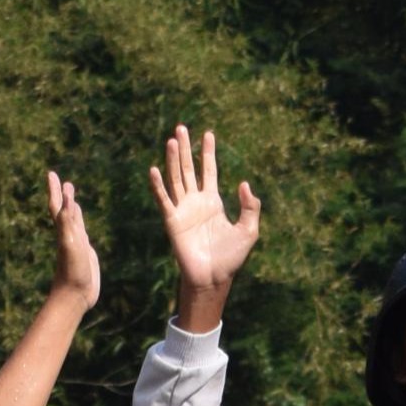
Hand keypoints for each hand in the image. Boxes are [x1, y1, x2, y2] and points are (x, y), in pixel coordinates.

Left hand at [43, 170, 101, 310]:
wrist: (75, 295)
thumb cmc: (72, 270)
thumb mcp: (70, 241)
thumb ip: (67, 219)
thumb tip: (65, 195)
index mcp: (64, 231)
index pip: (57, 205)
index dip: (54, 190)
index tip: (51, 173)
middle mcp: (69, 235)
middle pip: (64, 210)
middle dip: (62, 195)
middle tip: (62, 181)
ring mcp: (77, 244)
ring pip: (73, 221)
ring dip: (72, 208)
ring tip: (72, 197)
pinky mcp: (85, 253)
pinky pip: (82, 233)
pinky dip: (81, 225)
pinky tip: (82, 225)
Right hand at [150, 126, 261, 333]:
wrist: (213, 277)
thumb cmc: (231, 257)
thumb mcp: (249, 229)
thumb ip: (250, 206)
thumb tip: (243, 184)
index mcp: (212, 202)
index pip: (208, 171)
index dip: (207, 152)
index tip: (208, 134)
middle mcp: (195, 202)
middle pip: (188, 169)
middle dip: (185, 149)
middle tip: (181, 128)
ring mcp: (182, 210)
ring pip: (176, 179)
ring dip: (172, 160)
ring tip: (172, 140)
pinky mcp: (173, 222)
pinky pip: (164, 200)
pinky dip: (158, 185)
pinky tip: (154, 170)